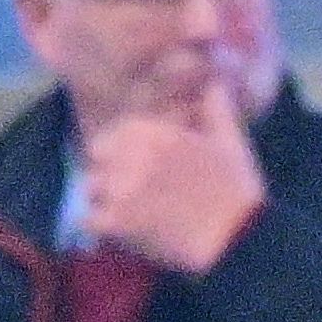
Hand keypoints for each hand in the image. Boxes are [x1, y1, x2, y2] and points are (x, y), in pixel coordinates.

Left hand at [75, 67, 266, 274]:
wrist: (233, 238)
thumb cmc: (234, 189)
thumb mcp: (229, 139)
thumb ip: (216, 107)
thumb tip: (215, 83)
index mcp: (155, 133)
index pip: (113, 132)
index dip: (117, 148)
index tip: (128, 163)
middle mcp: (132, 156)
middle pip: (95, 156)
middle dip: (106, 169)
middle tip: (123, 188)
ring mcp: (121, 190)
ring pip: (89, 187)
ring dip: (100, 198)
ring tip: (120, 210)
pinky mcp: (117, 223)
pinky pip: (86, 219)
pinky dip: (97, 225)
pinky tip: (115, 231)